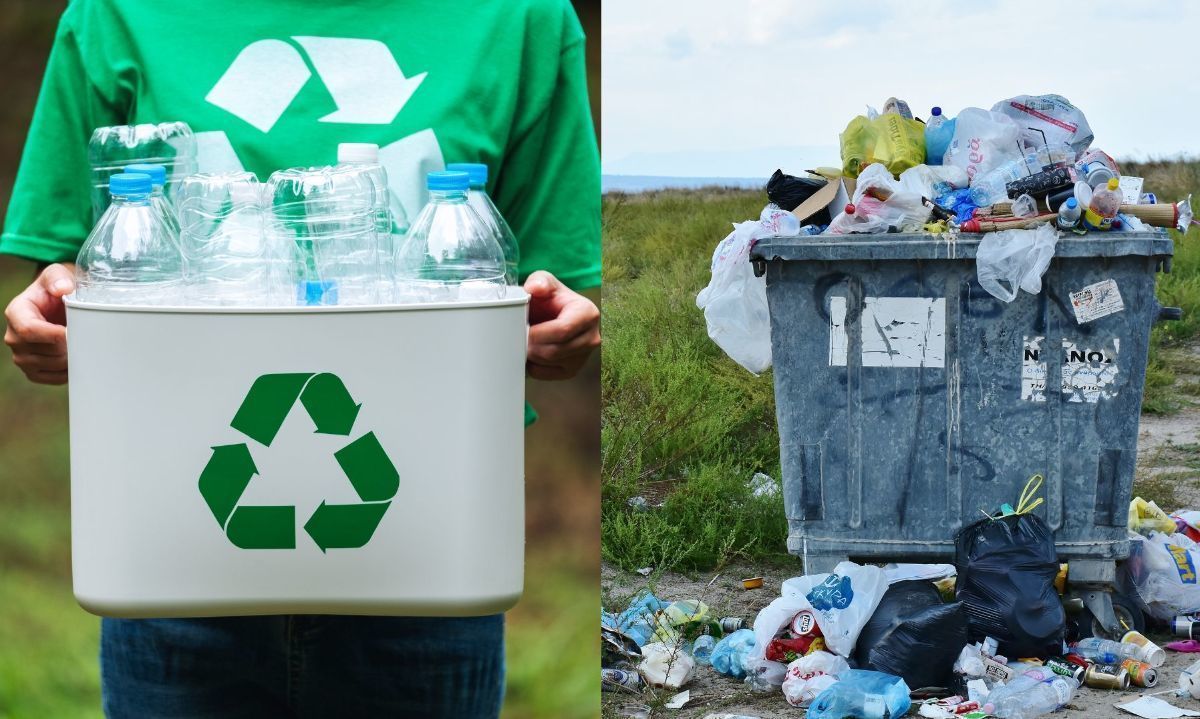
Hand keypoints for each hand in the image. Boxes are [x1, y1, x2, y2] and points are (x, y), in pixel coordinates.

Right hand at [4, 263, 74, 384]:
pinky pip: (52, 378)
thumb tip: (63, 289)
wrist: (60, 304)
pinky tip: (77, 358)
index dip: (53, 334)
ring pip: (50, 365)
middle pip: (43, 350)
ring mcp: (21, 356)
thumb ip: (58, 278)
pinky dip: (68, 372)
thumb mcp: (57, 274)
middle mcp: (14, 337)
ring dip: (71, 358)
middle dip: (68, 345)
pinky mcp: (33, 371)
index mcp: (16, 313)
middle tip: (84, 335)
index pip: (29, 330)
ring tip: (81, 343)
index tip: (73, 332)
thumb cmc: (58, 288)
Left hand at [524, 271, 599, 379]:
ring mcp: (583, 357)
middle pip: (554, 350)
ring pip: (549, 362)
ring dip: (530, 353)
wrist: (554, 313)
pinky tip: (531, 350)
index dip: (538, 333)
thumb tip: (535, 288)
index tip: (523, 327)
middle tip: (518, 334)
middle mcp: (592, 338)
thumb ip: (540, 281)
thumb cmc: (550, 298)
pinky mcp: (572, 370)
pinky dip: (532, 365)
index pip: (562, 330)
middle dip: (531, 344)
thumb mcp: (545, 281)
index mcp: (588, 314)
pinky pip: (545, 374)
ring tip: (524, 339)